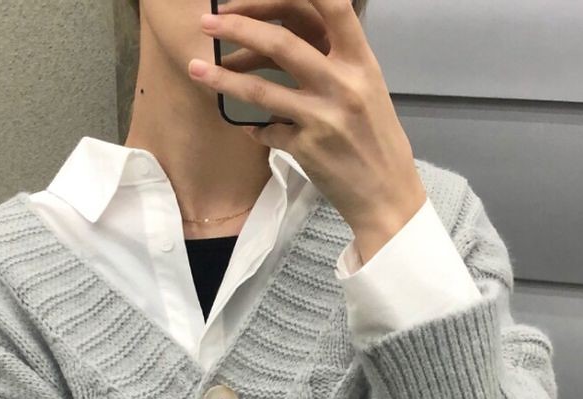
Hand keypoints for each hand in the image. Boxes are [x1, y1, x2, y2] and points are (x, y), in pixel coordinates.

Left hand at [189, 0, 426, 245]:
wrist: (387, 196)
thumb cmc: (378, 141)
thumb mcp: (369, 90)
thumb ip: (340, 62)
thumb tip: (294, 36)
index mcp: (361, 63)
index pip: (332, 6)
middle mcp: (343, 85)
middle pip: (281, 43)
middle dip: (237, 27)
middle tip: (207, 22)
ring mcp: (323, 118)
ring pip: (261, 90)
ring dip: (222, 78)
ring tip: (196, 69)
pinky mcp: (306, 149)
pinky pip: (267, 131)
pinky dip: (254, 128)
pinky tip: (249, 127)